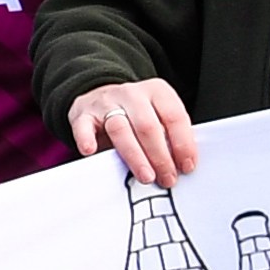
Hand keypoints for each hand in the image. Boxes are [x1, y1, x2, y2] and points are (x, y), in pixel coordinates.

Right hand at [66, 79, 200, 182]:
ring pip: (120, 129)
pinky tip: (90, 151)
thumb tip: (181, 165)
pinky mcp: (83, 113)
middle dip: (160, 156)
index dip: (182, 144)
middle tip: (167, 178)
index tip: (186, 166)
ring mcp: (106, 102)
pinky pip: (84, 126)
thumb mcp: (157, 116)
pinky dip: (86, 139)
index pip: (174, 116)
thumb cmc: (135, 115)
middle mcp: (132, 93)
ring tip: (146, 177)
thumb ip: (168, 135)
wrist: (99, 97)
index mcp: (157, 91)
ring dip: (135, 156)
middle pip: (148, 126)